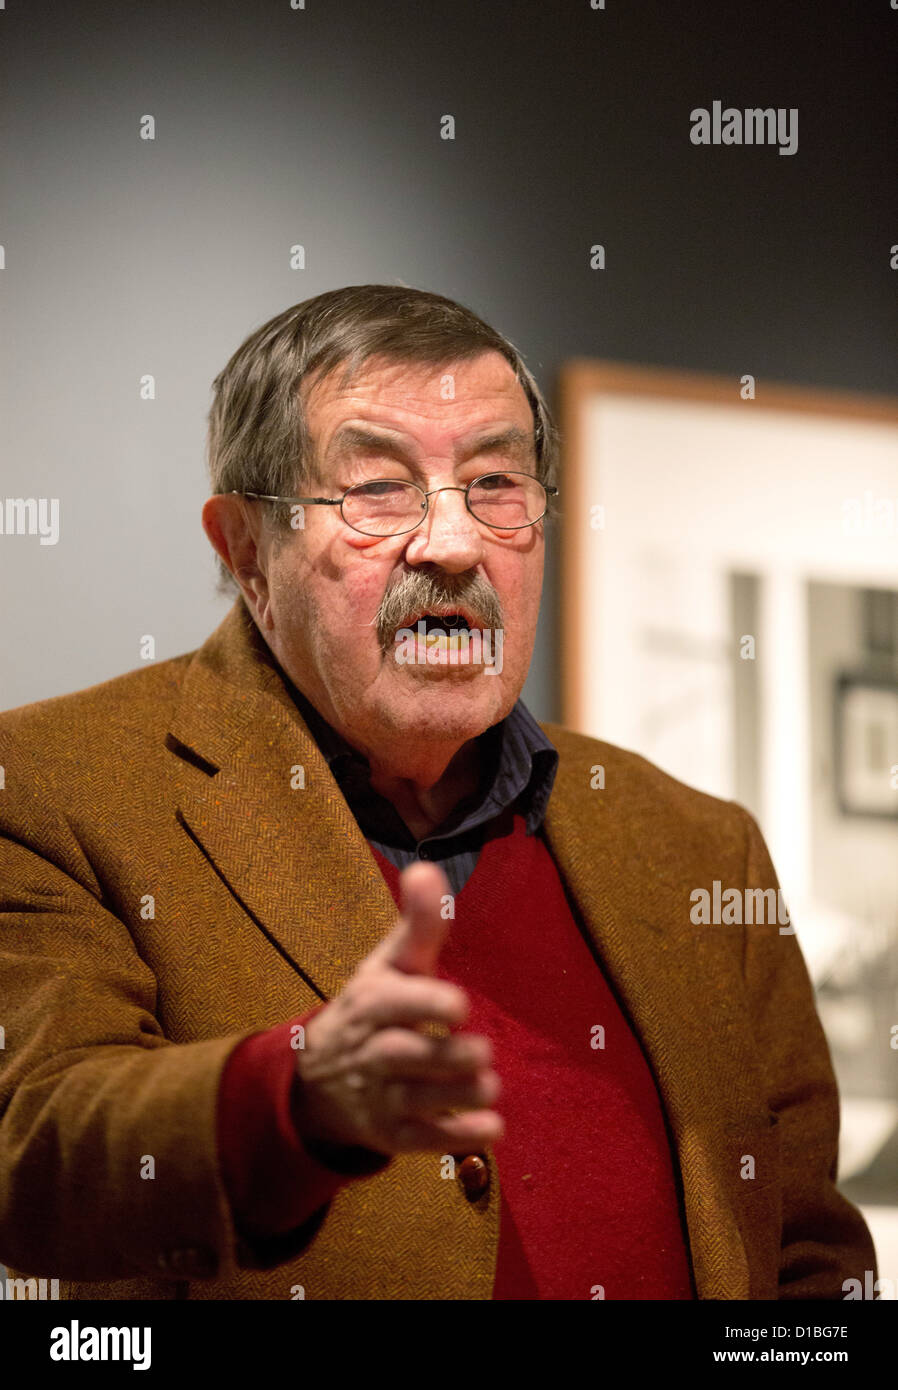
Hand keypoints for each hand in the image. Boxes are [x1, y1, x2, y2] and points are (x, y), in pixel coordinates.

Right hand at [294, 861, 502, 1155]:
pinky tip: (493, 1129)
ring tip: (490, 1085)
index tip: (459, 1005)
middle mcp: (371, 1050)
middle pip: (403, 1057)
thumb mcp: (390, 963)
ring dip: (457, 1096)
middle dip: (445, 1057)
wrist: (318, 1077)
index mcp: (372, 1002)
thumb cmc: (373, 1008)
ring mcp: (379, 1096)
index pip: (393, 1003)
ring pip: (416, 1100)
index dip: (427, 1004)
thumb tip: (427, 868)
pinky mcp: (391, 1133)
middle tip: (482, 1052)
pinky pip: (422, 1140)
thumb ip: (419, 923)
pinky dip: (457, 1138)